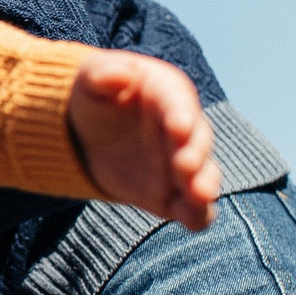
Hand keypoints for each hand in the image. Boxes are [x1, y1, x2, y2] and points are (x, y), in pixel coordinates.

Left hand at [68, 52, 219, 231]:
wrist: (90, 134)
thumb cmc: (97, 98)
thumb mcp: (91, 81)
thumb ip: (103, 75)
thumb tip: (121, 74)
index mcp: (167, 94)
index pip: (178, 103)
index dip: (180, 115)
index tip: (177, 128)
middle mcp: (184, 130)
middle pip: (198, 141)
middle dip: (194, 154)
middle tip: (183, 166)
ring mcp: (182, 164)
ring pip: (205, 175)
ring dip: (205, 184)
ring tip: (200, 194)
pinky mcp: (174, 195)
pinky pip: (194, 208)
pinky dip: (198, 215)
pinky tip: (193, 220)